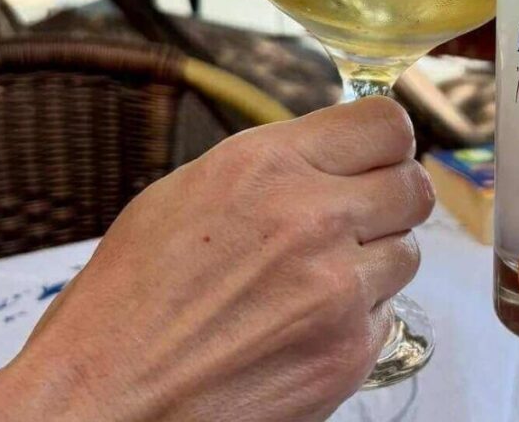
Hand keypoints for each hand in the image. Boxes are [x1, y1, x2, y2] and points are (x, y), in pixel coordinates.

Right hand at [0, 97, 433, 421]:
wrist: (104, 400)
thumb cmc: (129, 300)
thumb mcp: (190, 192)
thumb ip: (277, 165)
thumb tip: (335, 154)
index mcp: (269, 166)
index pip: (386, 124)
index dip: (387, 140)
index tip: (379, 154)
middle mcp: (313, 219)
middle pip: (415, 186)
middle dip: (392, 197)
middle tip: (361, 214)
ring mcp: (339, 290)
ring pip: (407, 251)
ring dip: (375, 260)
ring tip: (315, 278)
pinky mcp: (349, 352)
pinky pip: (388, 313)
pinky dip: (359, 315)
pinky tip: (306, 322)